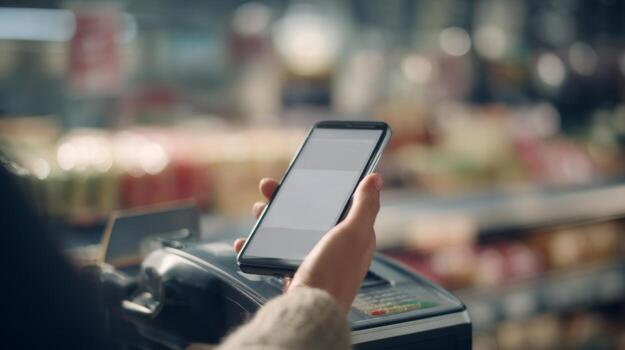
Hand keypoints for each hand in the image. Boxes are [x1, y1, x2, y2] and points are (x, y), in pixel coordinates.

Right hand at [234, 174, 382, 313]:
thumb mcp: (352, 234)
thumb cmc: (333, 275)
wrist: (307, 312)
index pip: (340, 203)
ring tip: (258, 211)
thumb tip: (376, 178)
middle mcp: (336, 248)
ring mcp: (315, 260)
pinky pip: (276, 253)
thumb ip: (364, 206)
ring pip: (291, 231)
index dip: (322, 187)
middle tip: (268, 189)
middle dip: (288, 200)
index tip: (304, 175)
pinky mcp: (297, 273)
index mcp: (354, 237)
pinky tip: (246, 242)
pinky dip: (259, 246)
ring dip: (271, 218)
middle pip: (311, 214)